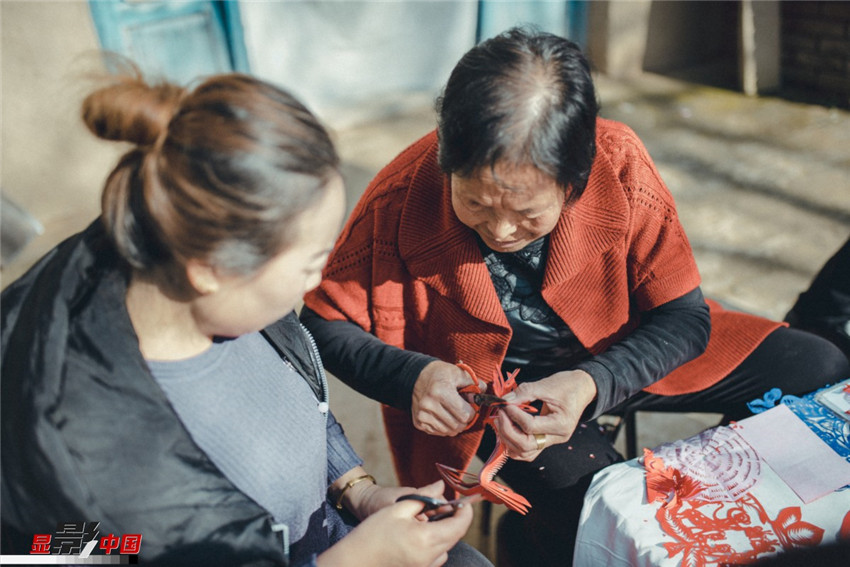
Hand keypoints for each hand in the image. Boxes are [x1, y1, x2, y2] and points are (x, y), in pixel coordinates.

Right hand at [317, 480, 473, 566]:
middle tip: (445, 507)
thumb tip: (441, 487)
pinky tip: (419, 537)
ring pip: (445, 549)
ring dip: (443, 534)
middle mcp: (429, 557)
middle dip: (454, 521)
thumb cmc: (372, 533)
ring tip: (426, 522)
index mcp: (426, 539)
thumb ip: (424, 497)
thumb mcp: (398, 508)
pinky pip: (435, 558)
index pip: (459, 526)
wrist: (353, 560)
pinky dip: (434, 547)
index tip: (464, 502)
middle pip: (454, 537)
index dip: (466, 512)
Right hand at [411, 360, 483, 435]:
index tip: (470, 406)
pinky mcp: (418, 422)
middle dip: (465, 420)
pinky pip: (439, 432)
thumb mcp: (457, 372)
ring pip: (449, 431)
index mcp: (440, 392)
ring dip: (455, 425)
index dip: (472, 412)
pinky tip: (444, 415)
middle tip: (463, 410)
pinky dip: (445, 427)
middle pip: (457, 426)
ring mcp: (422, 415)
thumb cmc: (439, 374)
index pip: (464, 415)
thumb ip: (473, 383)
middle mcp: (429, 405)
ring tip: (453, 413)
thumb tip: (484, 391)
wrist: (416, 376)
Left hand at [494, 369, 596, 460]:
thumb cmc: (567, 385)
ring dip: (508, 439)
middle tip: (500, 413)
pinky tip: (507, 427)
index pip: (530, 427)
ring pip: (524, 452)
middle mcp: (557, 438)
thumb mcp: (546, 384)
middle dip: (507, 430)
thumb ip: (525, 392)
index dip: (513, 415)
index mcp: (561, 424)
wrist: (582, 388)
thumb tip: (504, 401)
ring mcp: (552, 441)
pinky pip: (526, 449)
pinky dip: (513, 442)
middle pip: (525, 446)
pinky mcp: (546, 440)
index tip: (504, 403)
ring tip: (501, 420)